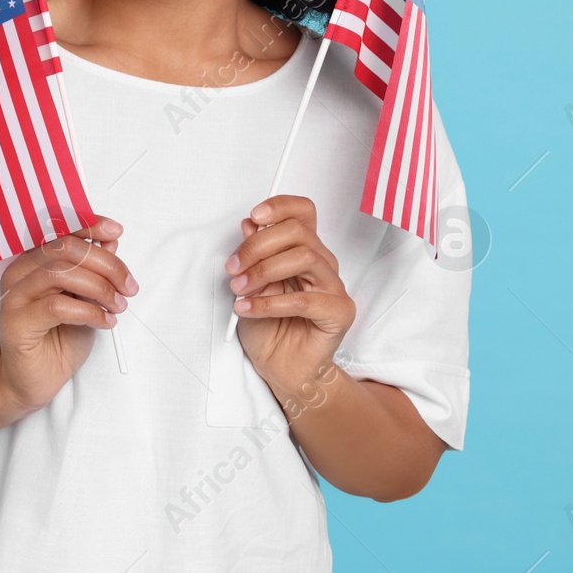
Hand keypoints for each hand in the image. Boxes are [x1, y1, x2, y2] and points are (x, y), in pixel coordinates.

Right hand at [0, 217, 137, 416]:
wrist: (33, 381)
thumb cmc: (58, 339)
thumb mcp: (86, 300)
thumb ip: (94, 270)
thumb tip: (110, 240)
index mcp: (33, 261)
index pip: (61, 232)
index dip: (90, 226)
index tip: (116, 230)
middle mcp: (19, 273)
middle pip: (65, 249)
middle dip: (106, 264)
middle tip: (128, 286)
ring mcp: (15, 296)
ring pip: (60, 273)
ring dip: (99, 288)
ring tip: (118, 306)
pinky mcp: (16, 322)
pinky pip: (56, 306)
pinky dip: (89, 312)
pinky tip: (105, 322)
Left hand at [227, 195, 354, 392]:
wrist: (281, 366)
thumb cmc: (267, 324)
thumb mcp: (248, 283)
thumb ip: (252, 254)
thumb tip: (249, 225)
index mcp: (304, 249)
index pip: (303, 212)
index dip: (280, 207)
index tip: (254, 216)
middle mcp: (322, 263)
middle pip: (298, 232)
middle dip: (258, 246)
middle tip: (233, 267)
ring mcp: (333, 287)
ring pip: (304, 258)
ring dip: (263, 271)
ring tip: (239, 289)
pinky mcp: (339, 312)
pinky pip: (304, 300)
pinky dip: (268, 303)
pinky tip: (247, 309)